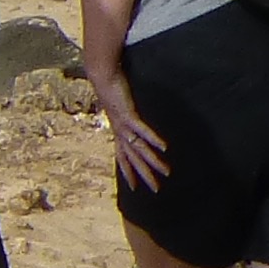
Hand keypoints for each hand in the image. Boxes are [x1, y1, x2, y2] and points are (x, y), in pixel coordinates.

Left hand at [95, 68, 171, 189]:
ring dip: (152, 161)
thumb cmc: (112, 91)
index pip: (123, 158)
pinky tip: (163, 148)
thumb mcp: (120, 108)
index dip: (128, 172)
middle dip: (144, 175)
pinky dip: (152, 139)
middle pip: (133, 159)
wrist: (103, 78)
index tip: (135, 187)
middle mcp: (120, 133)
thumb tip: (132, 120)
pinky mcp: (129, 115)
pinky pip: (141, 130)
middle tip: (156, 189)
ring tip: (165, 172)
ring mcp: (123, 125)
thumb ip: (127, 116)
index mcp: (118, 133)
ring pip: (139, 148)